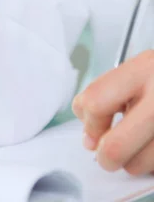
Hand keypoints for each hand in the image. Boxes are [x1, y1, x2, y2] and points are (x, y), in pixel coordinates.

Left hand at [72, 50, 153, 175]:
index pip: (96, 102)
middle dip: (106, 155)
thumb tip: (90, 138)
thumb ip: (109, 95)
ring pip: (138, 165)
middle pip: (116, 146)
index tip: (93, 128)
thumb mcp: (140, 70)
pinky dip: (152, 163)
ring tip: (142, 142)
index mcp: (144, 70)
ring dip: (134, 161)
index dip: (89, 121)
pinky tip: (153, 143)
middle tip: (107, 153)